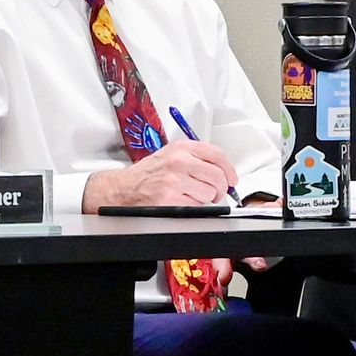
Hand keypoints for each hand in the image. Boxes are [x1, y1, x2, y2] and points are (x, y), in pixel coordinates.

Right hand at [85, 141, 240, 210]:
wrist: (124, 188)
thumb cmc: (148, 174)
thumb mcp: (171, 154)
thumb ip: (196, 157)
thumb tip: (223, 170)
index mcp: (181, 148)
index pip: (217, 155)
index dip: (229, 169)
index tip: (231, 179)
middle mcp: (178, 161)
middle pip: (217, 176)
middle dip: (220, 188)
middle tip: (216, 193)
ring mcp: (174, 180)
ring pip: (209, 193)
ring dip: (205, 199)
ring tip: (192, 196)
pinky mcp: (170, 198)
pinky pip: (196, 206)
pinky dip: (194, 207)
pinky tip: (182, 202)